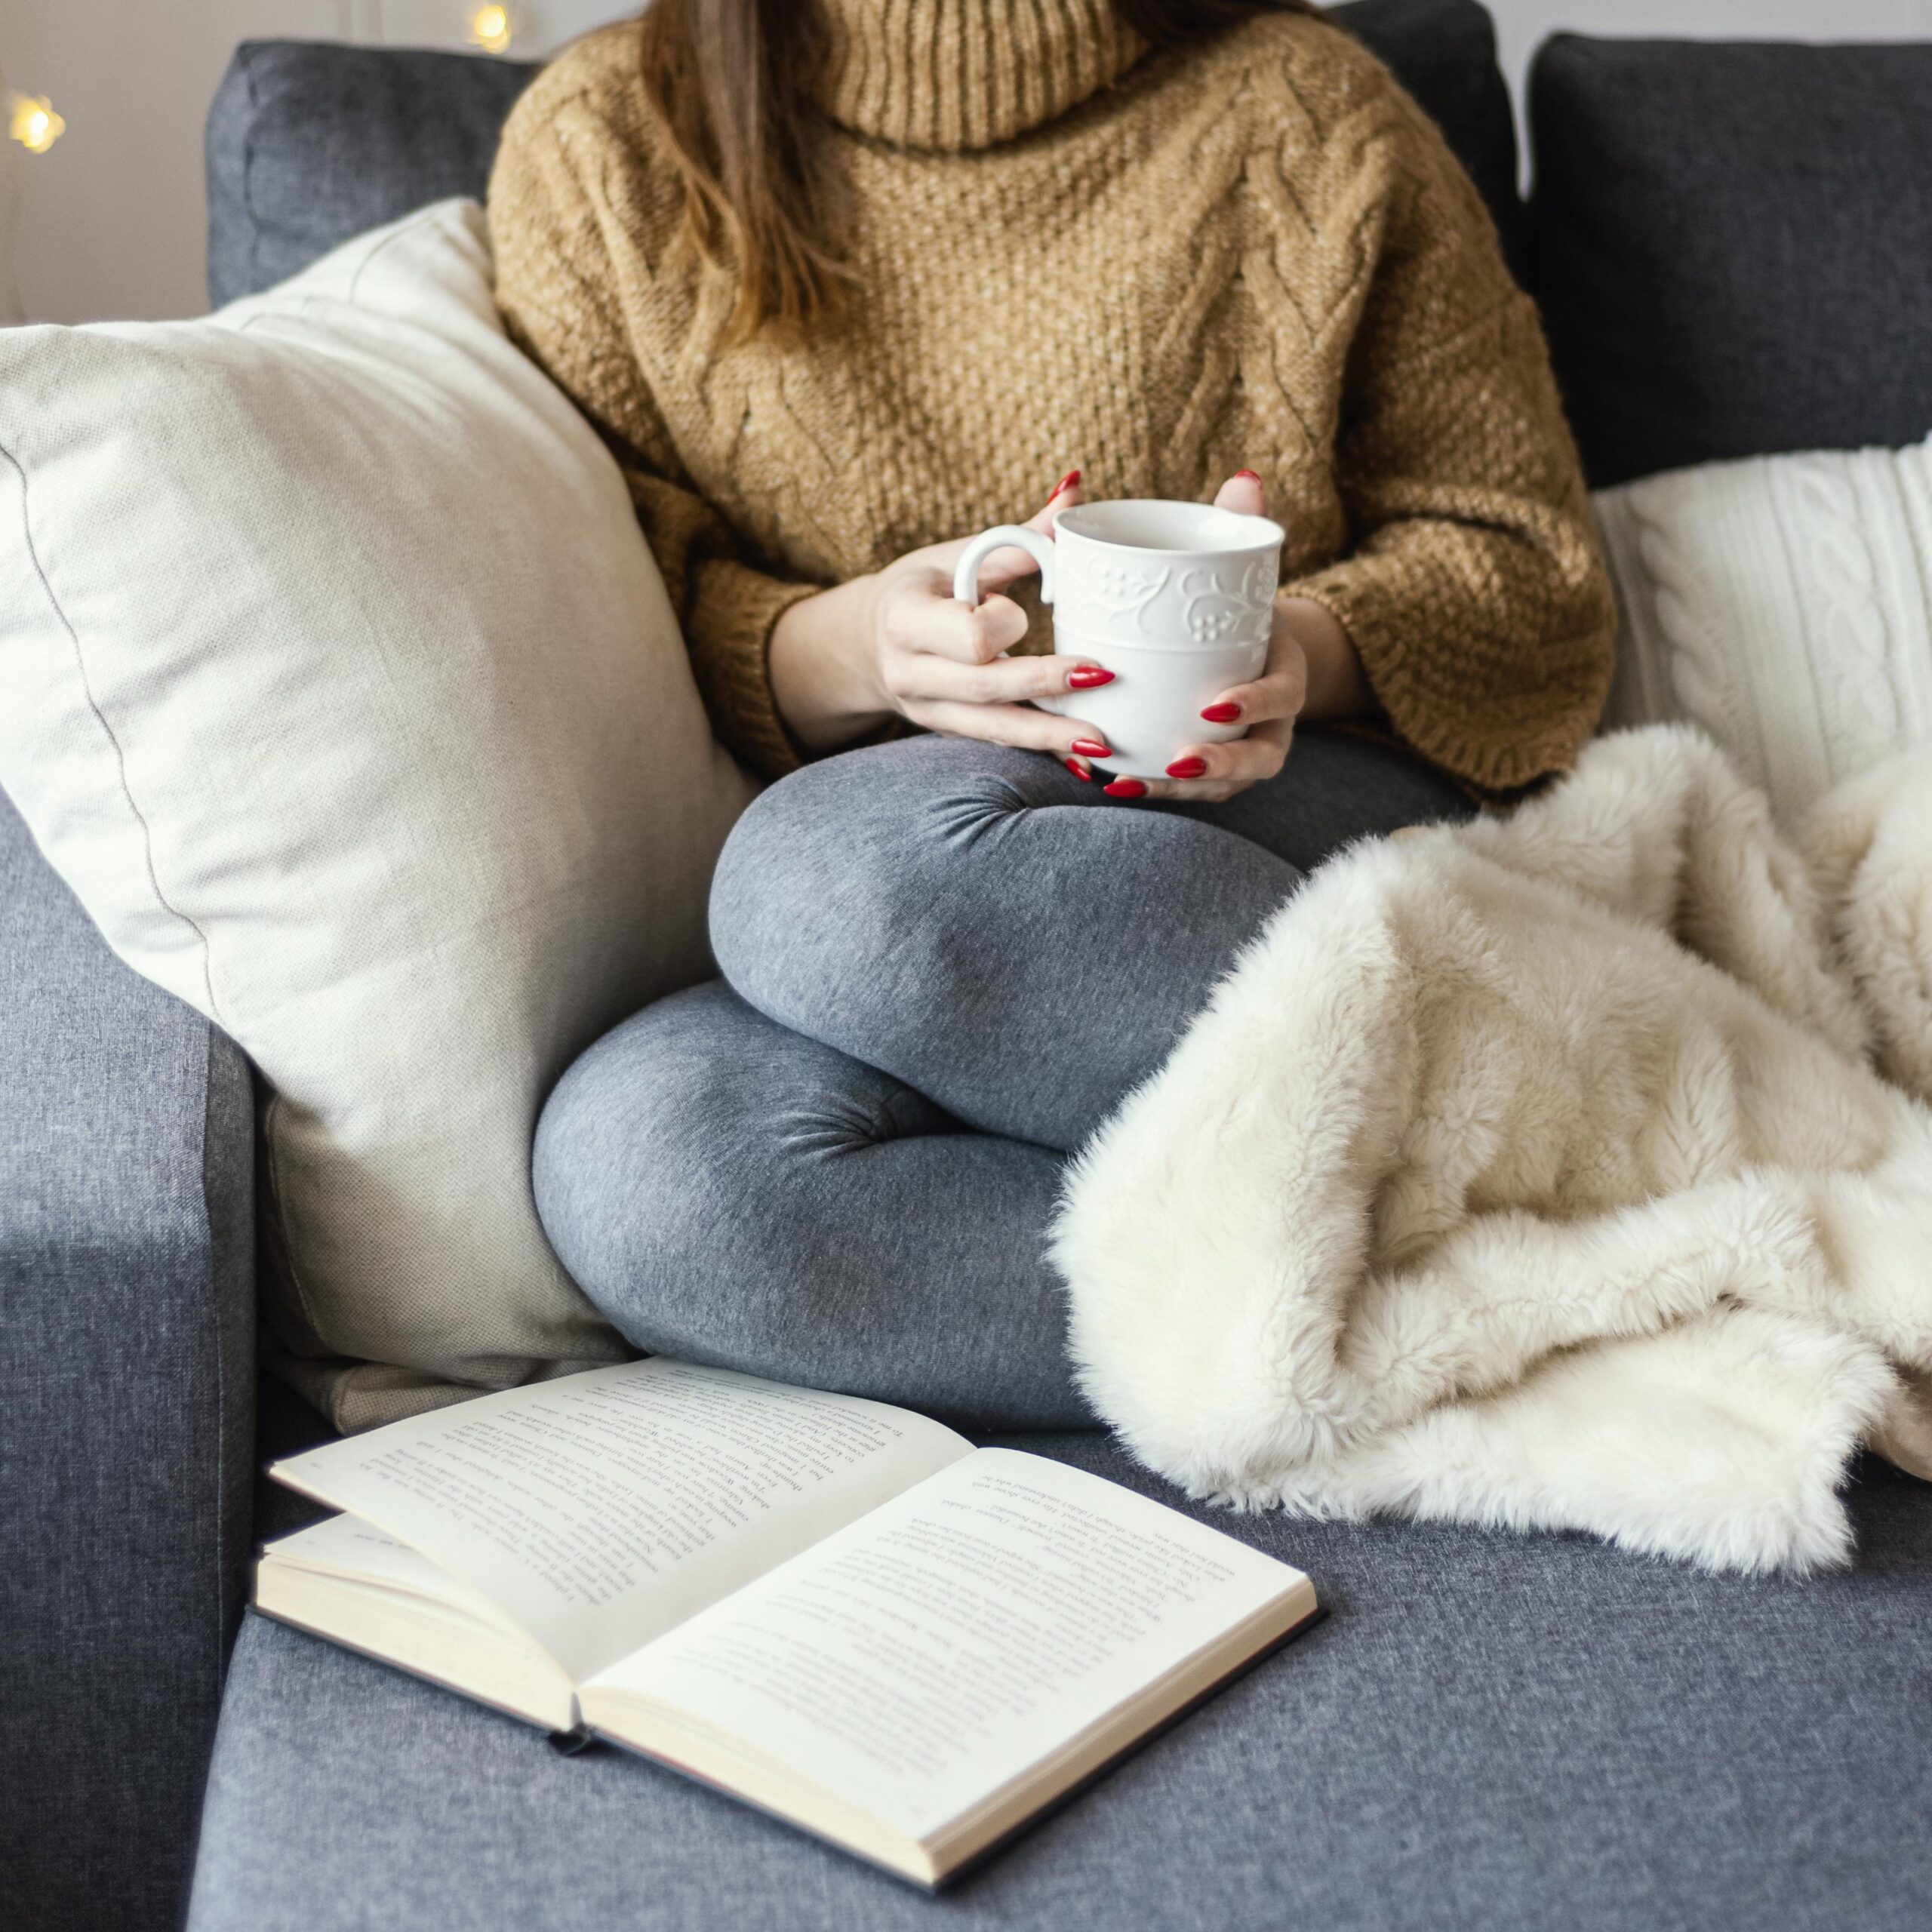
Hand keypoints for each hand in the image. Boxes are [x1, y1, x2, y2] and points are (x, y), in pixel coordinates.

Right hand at [768, 470, 1117, 765]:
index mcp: (906, 618)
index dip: (1003, 624)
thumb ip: (1020, 536)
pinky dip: (1040, 751)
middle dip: (1045, 683)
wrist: (866, 642)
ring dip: (1050, 737)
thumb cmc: (922, 589)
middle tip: (1102, 676)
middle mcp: (910, 672)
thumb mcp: (956, 556)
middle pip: (985, 686)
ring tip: (1102, 742)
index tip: (1023, 612)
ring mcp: (926, 710)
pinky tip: (1082, 761)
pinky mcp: (948, 731)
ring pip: (993, 728)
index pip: (965, 632)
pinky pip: (998, 742)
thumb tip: (1076, 490)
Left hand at [1089, 471, 1369, 802]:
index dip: (1256, 704)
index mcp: (1285, 673)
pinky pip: (1188, 792)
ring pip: (1223, 787)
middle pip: (1262, 758)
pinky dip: (1152, 790)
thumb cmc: (1238, 603)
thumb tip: (1243, 478)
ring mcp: (1244, 754)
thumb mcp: (1243, 565)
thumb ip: (1242, 527)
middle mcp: (1272, 724)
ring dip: (1177, 790)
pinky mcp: (1211, 771)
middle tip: (1180, 760)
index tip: (1216, 705)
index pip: (1283, 695)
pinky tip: (1112, 784)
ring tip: (1129, 783)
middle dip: (1223, 766)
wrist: (1246, 646)